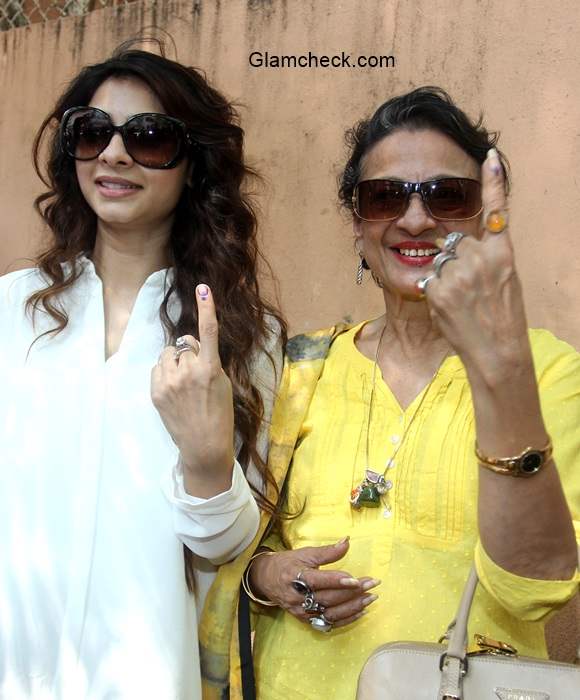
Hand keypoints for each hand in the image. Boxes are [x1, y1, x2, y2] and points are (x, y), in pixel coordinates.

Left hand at [151, 284, 234, 492]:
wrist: (203, 445)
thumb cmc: (219, 414)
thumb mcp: (223, 384)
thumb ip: (208, 362)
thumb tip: (192, 346)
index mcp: (209, 369)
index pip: (208, 332)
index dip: (207, 308)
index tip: (203, 288)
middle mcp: (188, 372)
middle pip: (185, 344)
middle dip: (190, 353)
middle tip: (197, 375)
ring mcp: (169, 382)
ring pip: (169, 354)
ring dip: (175, 362)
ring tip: (184, 384)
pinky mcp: (156, 391)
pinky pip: (158, 368)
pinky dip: (165, 373)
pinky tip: (173, 390)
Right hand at [250, 538, 379, 627]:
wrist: (266, 580)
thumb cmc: (288, 563)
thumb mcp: (305, 553)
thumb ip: (327, 551)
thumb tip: (347, 541)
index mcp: (296, 577)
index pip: (319, 581)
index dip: (338, 581)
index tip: (356, 579)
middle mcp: (298, 598)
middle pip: (328, 598)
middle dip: (352, 592)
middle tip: (372, 584)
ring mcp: (302, 612)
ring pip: (331, 613)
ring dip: (353, 607)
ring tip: (371, 597)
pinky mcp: (306, 621)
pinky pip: (329, 623)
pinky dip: (346, 619)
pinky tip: (361, 611)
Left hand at [422, 149, 531, 383]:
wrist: (496, 350)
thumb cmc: (502, 318)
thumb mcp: (505, 280)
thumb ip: (487, 258)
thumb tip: (464, 247)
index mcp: (502, 253)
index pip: (497, 212)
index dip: (493, 183)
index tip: (489, 157)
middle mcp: (480, 258)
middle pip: (454, 241)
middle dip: (454, 258)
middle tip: (467, 286)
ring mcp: (457, 272)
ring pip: (439, 261)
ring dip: (443, 276)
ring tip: (460, 300)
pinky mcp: (437, 288)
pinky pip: (429, 280)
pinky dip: (434, 292)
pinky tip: (450, 308)